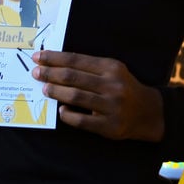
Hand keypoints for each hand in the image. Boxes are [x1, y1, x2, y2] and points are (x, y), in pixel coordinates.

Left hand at [32, 49, 163, 141]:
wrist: (148, 112)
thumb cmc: (123, 87)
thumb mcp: (112, 71)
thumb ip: (89, 67)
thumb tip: (56, 65)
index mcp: (111, 67)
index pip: (76, 60)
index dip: (55, 58)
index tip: (39, 57)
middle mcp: (112, 85)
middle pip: (73, 77)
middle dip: (51, 73)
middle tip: (36, 72)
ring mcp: (111, 106)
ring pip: (76, 96)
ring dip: (56, 92)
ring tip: (45, 89)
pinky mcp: (109, 126)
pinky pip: (82, 121)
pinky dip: (68, 115)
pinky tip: (61, 110)